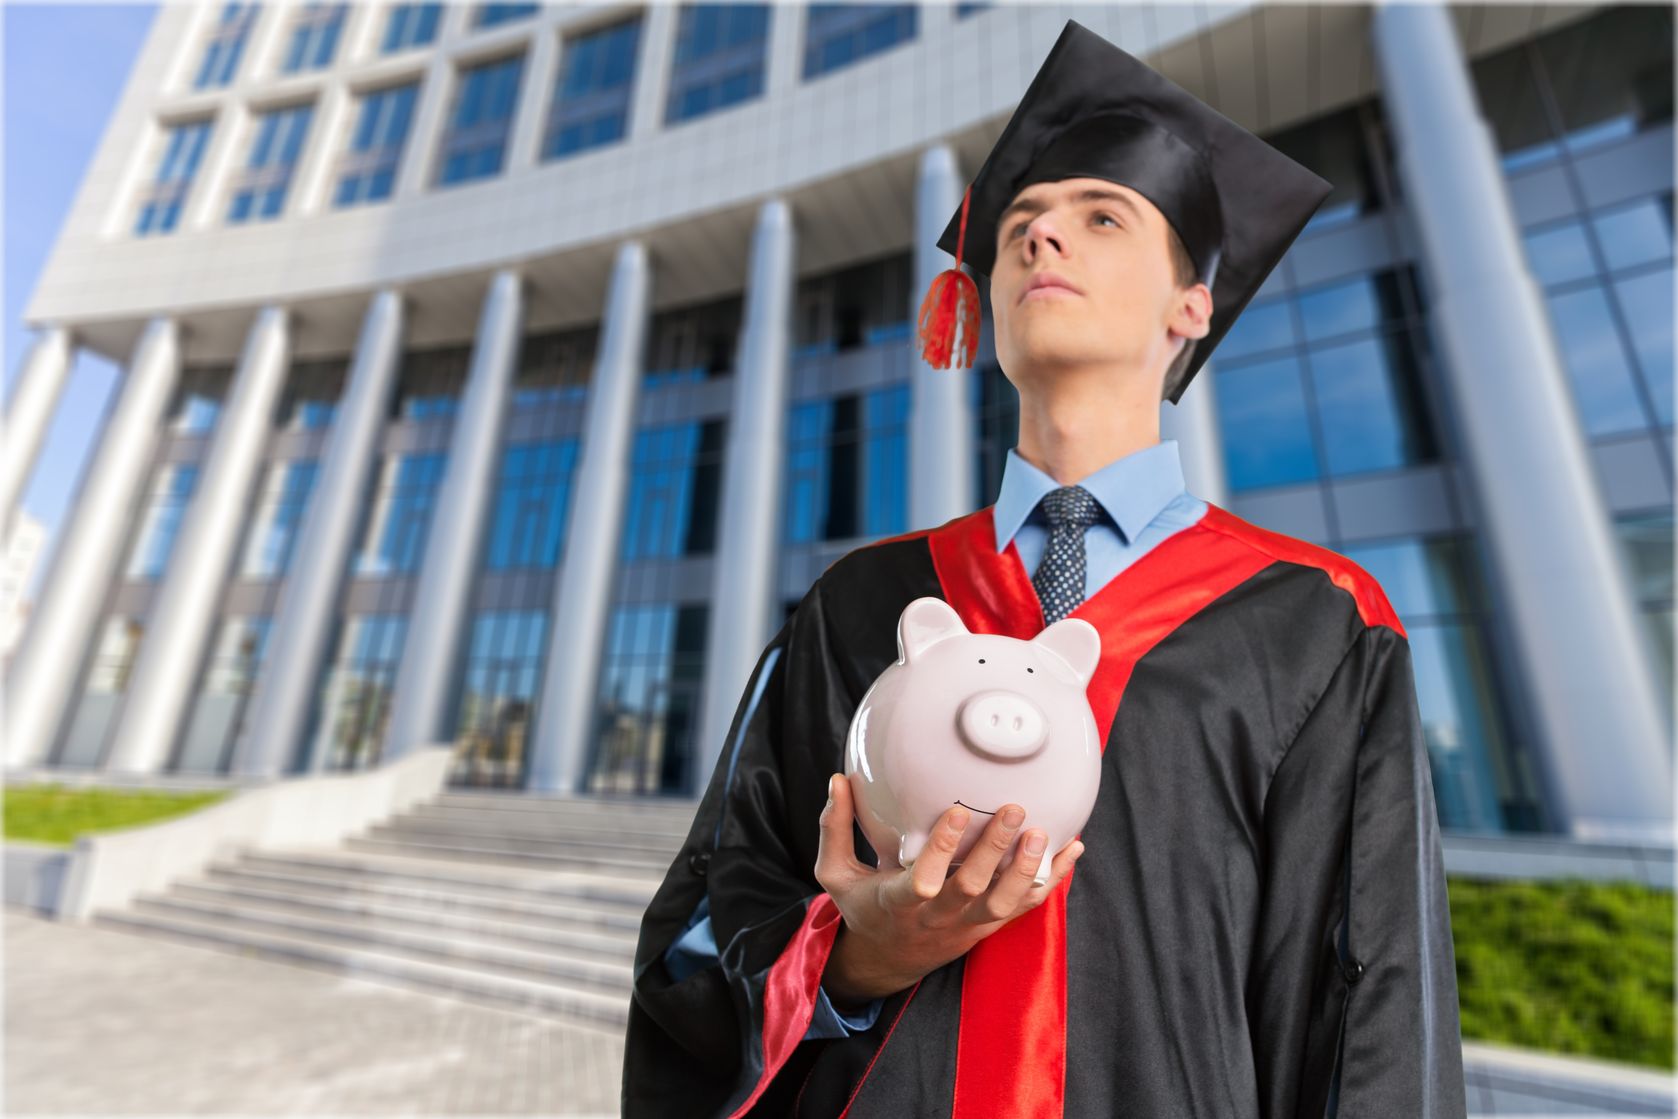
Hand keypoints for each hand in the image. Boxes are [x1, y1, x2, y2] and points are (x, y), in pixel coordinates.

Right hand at [812, 772, 1084, 1002]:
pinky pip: (1026, 906)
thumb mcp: (836, 875)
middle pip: (972, 889)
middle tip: (1014, 810)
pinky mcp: (989, 925)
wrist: (890, 958)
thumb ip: (835, 828)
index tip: (959, 811)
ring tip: (1043, 831)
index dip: (942, 850)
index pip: (923, 881)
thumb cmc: (864, 907)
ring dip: (1027, 869)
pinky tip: (1073, 848)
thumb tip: (836, 779)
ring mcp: (968, 924)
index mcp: (898, 902)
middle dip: (995, 850)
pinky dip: (1052, 879)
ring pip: (1004, 904)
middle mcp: (938, 916)